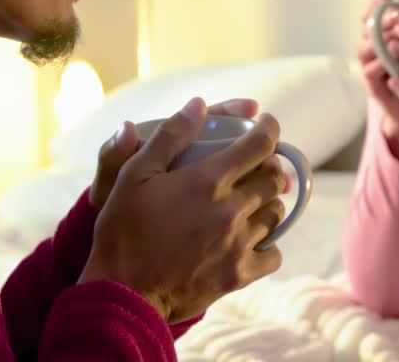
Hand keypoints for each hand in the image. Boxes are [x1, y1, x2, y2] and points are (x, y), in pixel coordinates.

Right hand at [80, 98, 286, 322]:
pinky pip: (273, 253)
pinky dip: (267, 244)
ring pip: (276, 214)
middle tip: (254, 168)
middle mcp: (230, 209)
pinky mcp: (239, 274)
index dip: (269, 129)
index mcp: (207, 180)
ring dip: (267, 204)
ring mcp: (238, 244)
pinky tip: (250, 240)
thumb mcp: (134, 175)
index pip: (259, 144)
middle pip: (273, 179)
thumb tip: (200, 104)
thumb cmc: (123, 230)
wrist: (122, 294)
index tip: (267, 125)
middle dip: (268, 168)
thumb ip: (170, 136)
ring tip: (250, 203)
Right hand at [358, 0, 398, 157]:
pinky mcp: (374, 87)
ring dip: (380, 40)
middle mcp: (373, 49)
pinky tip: (392, 59)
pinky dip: (380, 64)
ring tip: (397, 34)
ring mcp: (370, 68)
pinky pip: (370, 72)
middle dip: (382, 18)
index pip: (372, 13)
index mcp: (385, 35)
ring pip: (366, 48)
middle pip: (367, 27)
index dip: (374, 2)